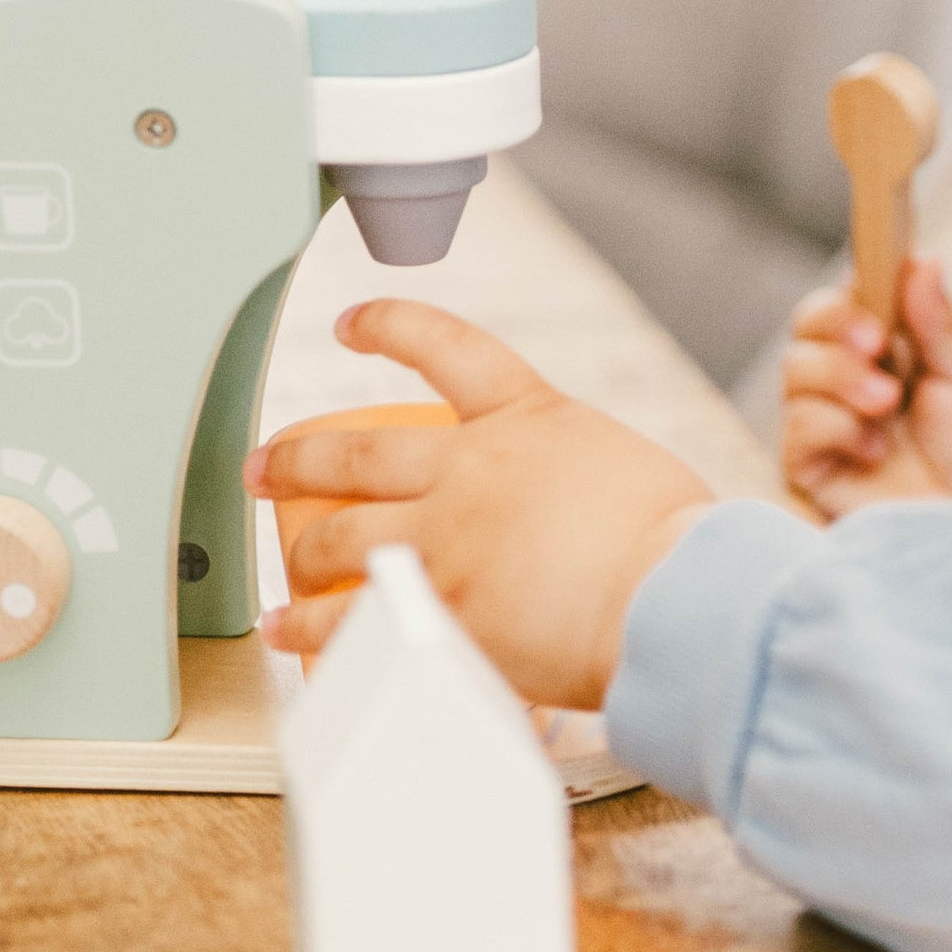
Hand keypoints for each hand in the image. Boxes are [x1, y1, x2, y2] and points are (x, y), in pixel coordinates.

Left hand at [244, 300, 712, 708]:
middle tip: (269, 462)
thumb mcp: (632, 474)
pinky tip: (287, 629)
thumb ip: (585, 484)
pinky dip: (309, 625)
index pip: (444, 348)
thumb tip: (582, 519)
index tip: (353, 322)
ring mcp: (445, 538)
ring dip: (300, 543)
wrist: (675, 596)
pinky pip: (350, 617)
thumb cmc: (681, 542)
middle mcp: (471, 468)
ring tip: (280, 553)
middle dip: (301, 453)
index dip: (389, 327)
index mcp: (528, 417)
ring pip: (341, 532)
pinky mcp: (437, 607)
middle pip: (358, 450)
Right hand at [781, 256, 951, 523]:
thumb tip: (922, 258)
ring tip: (888, 406)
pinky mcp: (811, 466)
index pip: (852, 294)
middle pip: (809, 322)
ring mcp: (828, 420)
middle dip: (839, 324)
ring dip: (841, 378)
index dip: (857, 288)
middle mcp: (852, 376)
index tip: (881, 289)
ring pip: (796, 368)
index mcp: (895, 345)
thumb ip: (940, 322)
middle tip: (878, 345)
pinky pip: (798, 425)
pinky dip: (836, 427)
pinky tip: (874, 450)